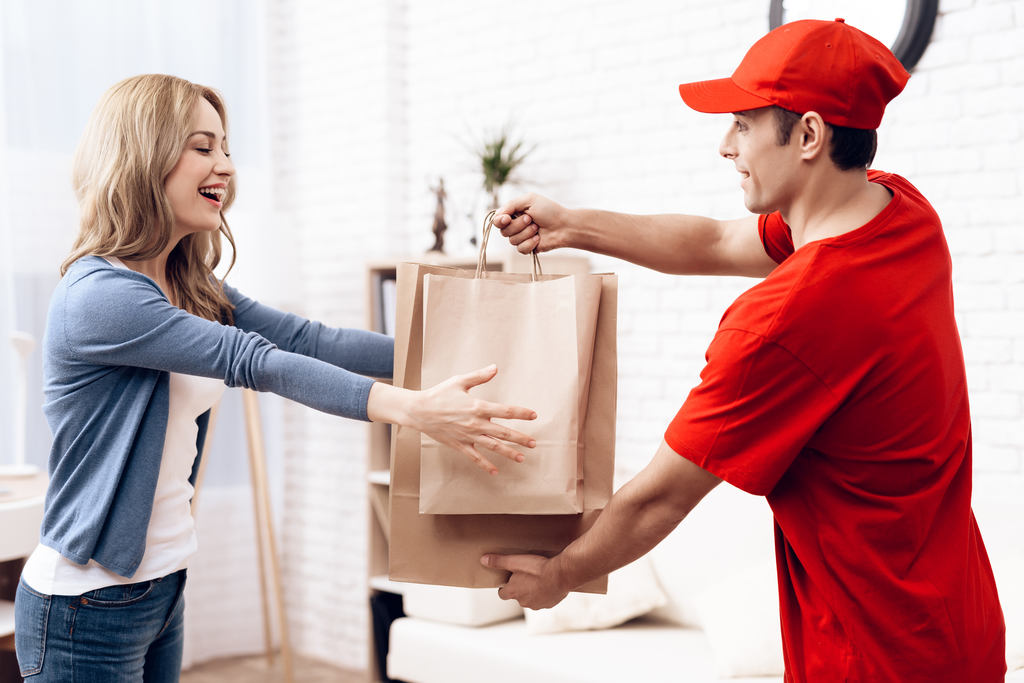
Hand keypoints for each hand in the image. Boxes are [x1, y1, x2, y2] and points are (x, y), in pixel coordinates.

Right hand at [411, 364, 536, 473]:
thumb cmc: (439, 394)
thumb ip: (479, 376)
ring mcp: (468, 436)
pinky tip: (495, 471)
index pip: (505, 411)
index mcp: (477, 406)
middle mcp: (475, 423)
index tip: (533, 415)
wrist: (419, 411)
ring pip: (492, 446)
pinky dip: (485, 464)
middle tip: (534, 444)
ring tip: (521, 458)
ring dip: (508, 452)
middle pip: (503, 432)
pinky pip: (475, 457)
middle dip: (520, 438)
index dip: (521, 413)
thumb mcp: (459, 381)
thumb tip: (495, 367)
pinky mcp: (459, 445)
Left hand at [480, 553, 568, 608]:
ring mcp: (537, 604)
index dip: (504, 587)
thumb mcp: (515, 561)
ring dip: (532, 591)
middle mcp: (523, 602)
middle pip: (517, 596)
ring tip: (538, 578)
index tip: (508, 580)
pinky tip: (548, 583)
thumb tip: (483, 560)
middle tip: (525, 575)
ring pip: (531, 599)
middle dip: (519, 588)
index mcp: (513, 592)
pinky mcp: (549, 604)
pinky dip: (544, 593)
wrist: (561, 575)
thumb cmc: (538, 568)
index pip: (502, 594)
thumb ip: (499, 561)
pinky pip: (544, 600)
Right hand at [491, 193, 570, 254]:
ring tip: (537, 228)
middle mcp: (515, 226)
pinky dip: (530, 243)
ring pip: (512, 241)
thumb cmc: (549, 210)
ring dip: (526, 233)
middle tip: (531, 219)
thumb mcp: (529, 200)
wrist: (564, 226)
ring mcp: (521, 238)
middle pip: (504, 231)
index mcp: (514, 213)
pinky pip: (520, 249)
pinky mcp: (527, 248)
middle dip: (518, 225)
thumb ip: (511, 205)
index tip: (507, 219)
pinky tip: (538, 238)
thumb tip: (498, 215)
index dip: (499, 221)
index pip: (497, 220)